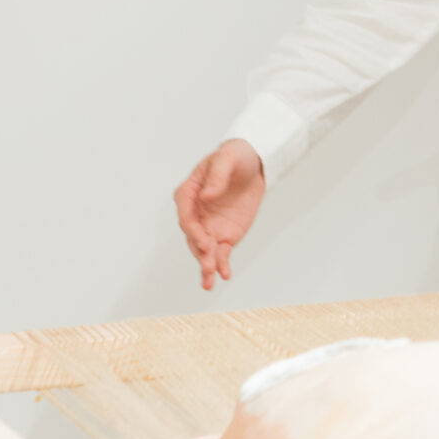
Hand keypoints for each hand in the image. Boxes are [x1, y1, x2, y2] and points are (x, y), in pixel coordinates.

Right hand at [174, 138, 265, 290]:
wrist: (251, 163)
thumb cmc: (234, 156)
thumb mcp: (227, 158)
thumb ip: (217, 176)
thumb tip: (207, 196)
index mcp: (189, 193)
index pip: (186, 217)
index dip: (193, 231)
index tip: (205, 242)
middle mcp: (195, 213)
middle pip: (193, 237)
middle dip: (200, 252)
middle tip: (208, 265)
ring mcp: (208, 226)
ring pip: (204, 250)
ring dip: (206, 265)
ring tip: (210, 281)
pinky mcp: (224, 234)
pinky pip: (221, 252)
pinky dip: (222, 264)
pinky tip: (225, 275)